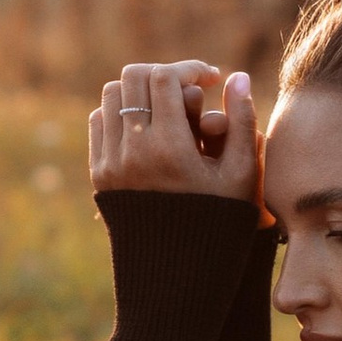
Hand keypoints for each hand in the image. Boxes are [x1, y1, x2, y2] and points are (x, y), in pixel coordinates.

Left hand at [87, 59, 261, 205]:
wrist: (178, 272)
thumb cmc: (222, 221)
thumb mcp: (242, 174)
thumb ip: (242, 120)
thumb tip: (237, 76)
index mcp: (169, 148)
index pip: (163, 77)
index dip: (190, 68)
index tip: (211, 79)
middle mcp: (133, 152)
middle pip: (133, 77)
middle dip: (164, 74)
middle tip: (188, 87)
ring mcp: (111, 163)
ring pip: (111, 95)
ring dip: (140, 91)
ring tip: (168, 104)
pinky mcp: (100, 174)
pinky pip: (99, 122)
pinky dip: (121, 113)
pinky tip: (148, 126)